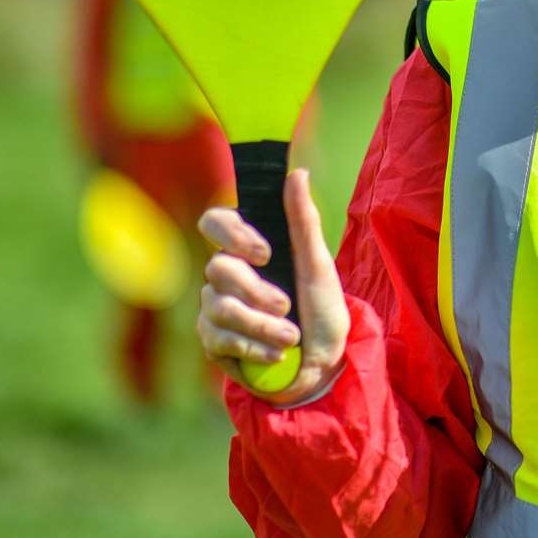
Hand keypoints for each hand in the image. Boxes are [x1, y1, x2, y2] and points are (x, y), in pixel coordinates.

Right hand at [195, 169, 348, 404]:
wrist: (323, 364)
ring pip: (219, 306)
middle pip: (218, 268)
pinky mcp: (213, 340)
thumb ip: (304, 221)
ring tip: (291, 337)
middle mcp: (227, 274)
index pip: (215, 222)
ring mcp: (216, 307)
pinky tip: (278, 354)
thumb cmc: (323, 311)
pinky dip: (254, 347)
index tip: (265, 253)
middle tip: (287, 306)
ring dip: (262, 325)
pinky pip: (218, 337)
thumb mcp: (318, 265)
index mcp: (250, 249)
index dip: (232, 233)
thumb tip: (297, 173)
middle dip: (257, 291)